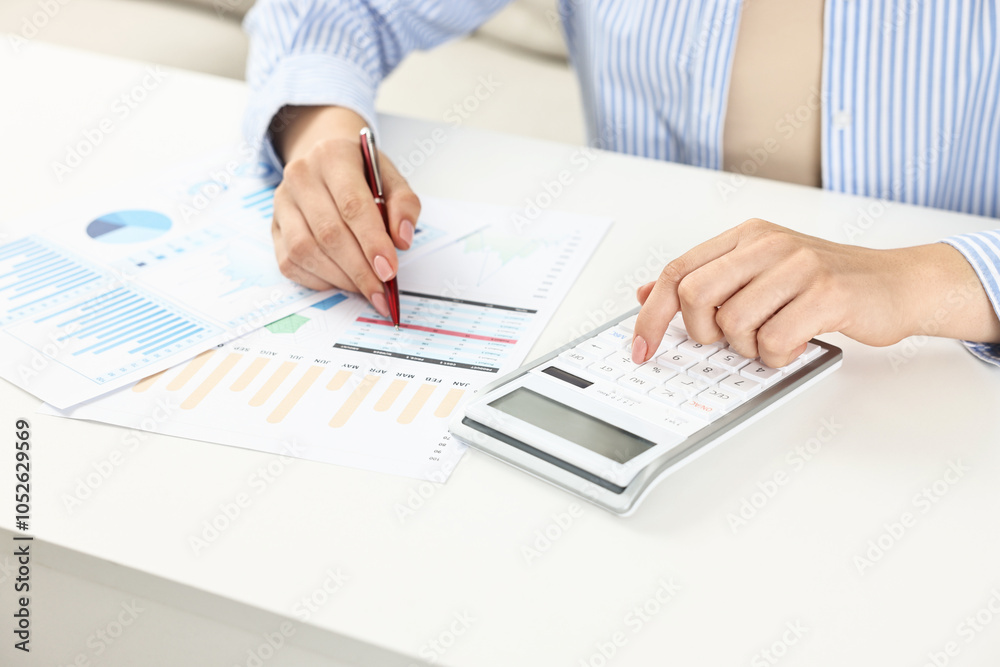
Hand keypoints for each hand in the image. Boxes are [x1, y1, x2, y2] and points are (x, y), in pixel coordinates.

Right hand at [269, 106, 420, 316]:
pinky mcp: (273, 226)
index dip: (372, 242)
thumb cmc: (361, 173)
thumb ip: (404, 205)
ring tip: (364, 287)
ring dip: (340, 278)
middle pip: (329, 233)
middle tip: (381, 291)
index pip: (352, 205)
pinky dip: (319, 279)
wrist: (323, 160)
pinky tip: (340, 279)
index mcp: (333, 156)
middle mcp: (301, 176)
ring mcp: (282, 202)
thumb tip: (402, 241)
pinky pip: (291, 263)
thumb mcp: (391, 178)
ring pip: (306, 251)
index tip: (389, 270)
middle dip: (359, 270)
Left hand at [632, 219, 999, 366]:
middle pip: (694, 296)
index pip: (676, 272)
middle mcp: (767, 243)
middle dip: (703, 332)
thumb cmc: (825, 282)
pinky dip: (778, 357)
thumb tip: (644, 294)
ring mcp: (798, 266)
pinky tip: (796, 344)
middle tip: (729, 340)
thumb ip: (706, 280)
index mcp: (745, 236)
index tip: (641, 348)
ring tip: (774, 337)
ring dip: (748, 347)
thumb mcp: (759, 272)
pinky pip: (775, 341)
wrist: (896, 283)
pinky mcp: (826, 293)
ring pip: (733, 323)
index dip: (651, 314)